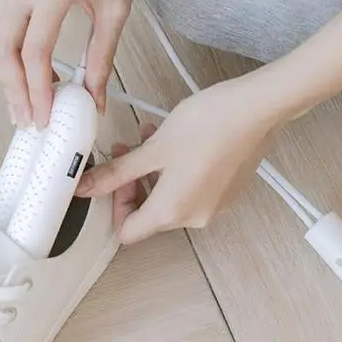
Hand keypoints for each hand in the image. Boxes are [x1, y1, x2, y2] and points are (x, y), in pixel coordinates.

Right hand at [0, 0, 144, 127]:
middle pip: (1, 49)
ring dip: (3, 74)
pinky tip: (22, 74)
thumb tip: (94, 100)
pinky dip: (5, 54)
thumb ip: (101, 58)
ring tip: (22, 103)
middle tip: (26, 118)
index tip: (43, 118)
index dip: (36, 91)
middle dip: (12, 89)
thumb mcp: (117, 8)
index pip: (34, 52)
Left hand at [77, 77, 281, 243]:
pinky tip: (177, 141)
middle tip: (127, 148)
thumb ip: (116, 172)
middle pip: (149, 214)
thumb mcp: (152, 149)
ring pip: (170, 198)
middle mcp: (195, 217)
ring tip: (151, 136)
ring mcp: (214, 206)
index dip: (114, 205)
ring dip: (154, 172)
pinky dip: (178, 171)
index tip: (114, 176)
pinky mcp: (227, 192)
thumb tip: (85, 187)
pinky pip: (193, 190)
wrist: (256, 109)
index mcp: (171, 212)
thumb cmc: (207, 125)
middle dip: (133, 181)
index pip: (128, 232)